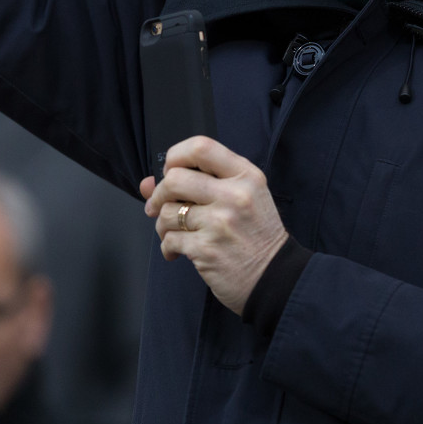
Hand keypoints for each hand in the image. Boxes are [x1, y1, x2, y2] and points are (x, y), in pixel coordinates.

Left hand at [141, 136, 287, 314]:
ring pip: (167, 212)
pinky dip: (168, 247)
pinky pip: (169, 239)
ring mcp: (220, 223)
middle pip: (175, 178)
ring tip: (174, 232)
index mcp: (246, 176)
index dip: (176, 155)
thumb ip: (200, 183)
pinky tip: (178, 251)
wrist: (275, 276)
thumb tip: (147, 183)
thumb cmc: (256, 235)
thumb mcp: (242, 198)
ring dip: (162, 224)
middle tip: (160, 206)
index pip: (201, 147)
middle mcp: (234, 195)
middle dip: (160, 193)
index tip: (170, 170)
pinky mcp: (207, 250)